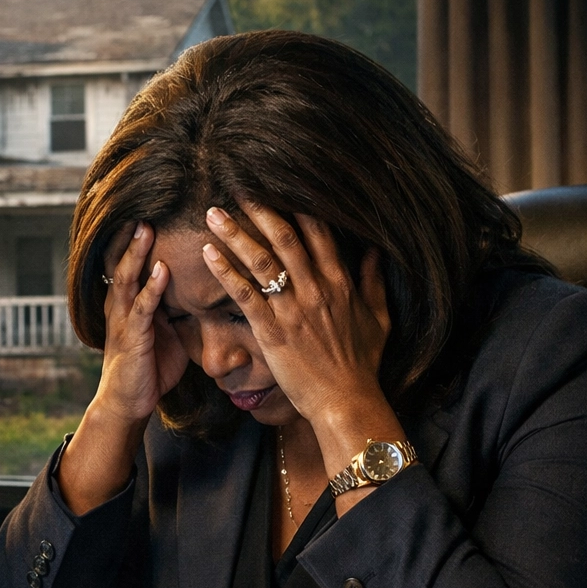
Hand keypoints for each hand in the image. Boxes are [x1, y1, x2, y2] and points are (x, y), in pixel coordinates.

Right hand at [95, 221, 189, 425]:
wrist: (128, 403)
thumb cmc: (149, 368)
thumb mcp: (167, 332)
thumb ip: (177, 309)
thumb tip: (204, 291)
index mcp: (128, 302)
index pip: (129, 262)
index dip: (136, 238)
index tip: (151, 209)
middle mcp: (120, 306)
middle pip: (121, 262)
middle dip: (131, 235)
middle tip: (142, 205)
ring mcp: (123, 321)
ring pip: (126, 279)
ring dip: (136, 253)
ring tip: (145, 228)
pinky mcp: (132, 338)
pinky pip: (141, 309)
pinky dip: (151, 288)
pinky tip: (161, 271)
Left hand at [201, 203, 390, 429]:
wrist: (347, 402)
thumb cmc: (362, 364)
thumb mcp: (378, 318)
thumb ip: (373, 281)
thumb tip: (374, 251)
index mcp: (341, 282)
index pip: (318, 232)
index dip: (297, 205)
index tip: (278, 185)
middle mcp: (316, 289)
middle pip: (285, 238)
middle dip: (259, 210)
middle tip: (236, 187)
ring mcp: (293, 309)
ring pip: (261, 261)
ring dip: (235, 234)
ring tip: (214, 214)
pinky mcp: (272, 331)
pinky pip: (245, 295)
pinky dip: (225, 272)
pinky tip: (208, 254)